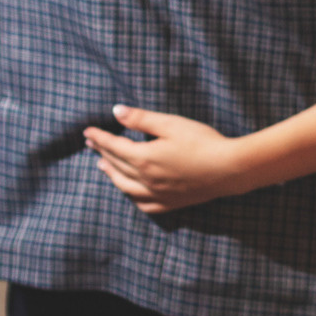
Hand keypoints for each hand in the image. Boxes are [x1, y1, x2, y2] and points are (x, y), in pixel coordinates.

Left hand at [83, 106, 254, 214]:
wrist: (229, 169)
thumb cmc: (202, 142)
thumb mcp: (171, 124)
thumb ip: (141, 119)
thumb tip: (116, 111)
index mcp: (144, 158)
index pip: (113, 146)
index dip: (99, 137)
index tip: (87, 131)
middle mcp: (145, 180)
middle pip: (116, 165)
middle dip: (101, 152)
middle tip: (91, 143)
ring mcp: (157, 195)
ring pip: (125, 187)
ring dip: (111, 174)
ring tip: (102, 165)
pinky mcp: (170, 203)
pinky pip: (142, 204)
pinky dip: (130, 195)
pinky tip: (129, 191)